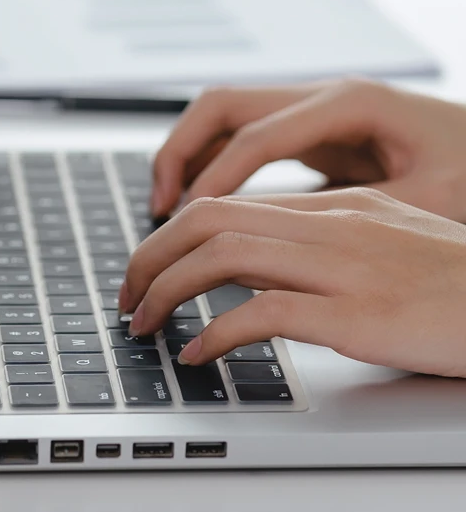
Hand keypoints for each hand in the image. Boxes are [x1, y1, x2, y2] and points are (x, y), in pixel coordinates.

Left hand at [121, 189, 465, 377]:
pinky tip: (199, 354)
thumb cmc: (456, 280)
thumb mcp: (383, 240)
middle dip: (150, 255)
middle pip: (208, 220)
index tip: (148, 266)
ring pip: (222, 257)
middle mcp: (329, 226)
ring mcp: (342, 268)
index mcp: (333, 207)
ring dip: (167, 289)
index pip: (227, 203)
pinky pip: (264, 314)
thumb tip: (256, 259)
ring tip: (144, 322)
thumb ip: (322, 238)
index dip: (171, 234)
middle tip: (126, 294)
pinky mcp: (357, 316)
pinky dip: (217, 333)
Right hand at [151, 78, 465, 222]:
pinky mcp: (309, 131)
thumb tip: (291, 242)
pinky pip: (242, 139)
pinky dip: (212, 165)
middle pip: (221, 105)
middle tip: (159, 204)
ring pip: (223, 117)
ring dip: (188, 155)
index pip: (257, 135)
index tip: (184, 219)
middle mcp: (319, 97)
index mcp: (348, 104)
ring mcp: (311, 110)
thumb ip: (359, 213)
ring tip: (167, 206)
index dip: (214, 177)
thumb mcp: (432, 196)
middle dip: (180, 150)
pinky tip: (203, 203)